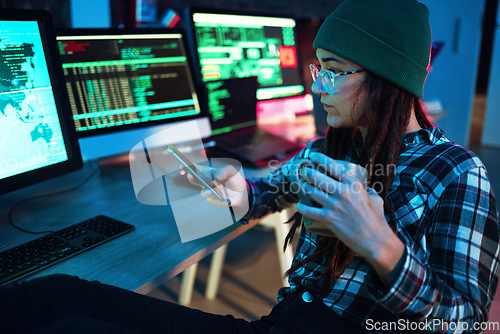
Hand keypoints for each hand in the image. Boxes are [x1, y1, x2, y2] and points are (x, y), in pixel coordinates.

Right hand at [183, 164, 247, 209]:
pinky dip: (219, 199)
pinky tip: (223, 199)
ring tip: (209, 191)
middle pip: (196, 181)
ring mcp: (210, 193)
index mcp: (208, 174)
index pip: (196, 170)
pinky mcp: (216, 201)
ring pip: (204, 193)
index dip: (188, 167)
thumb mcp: (233, 171)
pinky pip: (215, 201)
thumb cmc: (234, 180)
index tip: (182, 165)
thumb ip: (226, 170)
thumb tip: (216, 176)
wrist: (242, 193)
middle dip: (192, 178)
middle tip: (190, 175)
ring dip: (205, 192)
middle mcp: (206, 184)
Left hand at [296, 153, 403, 275]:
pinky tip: (299, 205)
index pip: (334, 167)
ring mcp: (335, 205)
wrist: (376, 241)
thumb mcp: (376, 199)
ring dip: (304, 187)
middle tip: (303, 170)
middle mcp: (344, 192)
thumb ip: (368, 190)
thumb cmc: (377, 220)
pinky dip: (303, 208)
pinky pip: (311, 211)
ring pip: (313, 192)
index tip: (312, 156)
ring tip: (299, 184)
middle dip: (308, 172)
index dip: (321, 159)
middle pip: (319, 178)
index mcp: (355, 184)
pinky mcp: (329, 219)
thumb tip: (365, 187)